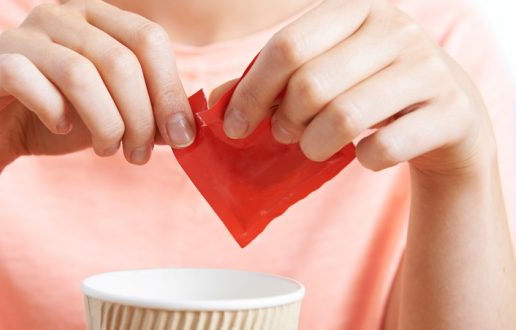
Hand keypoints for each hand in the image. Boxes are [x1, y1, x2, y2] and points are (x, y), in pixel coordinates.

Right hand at [0, 0, 194, 174]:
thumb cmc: (61, 118)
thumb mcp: (114, 115)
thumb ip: (148, 113)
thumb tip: (186, 128)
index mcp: (98, 19)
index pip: (149, 40)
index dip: (170, 90)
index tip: (181, 137)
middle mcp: (61, 16)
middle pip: (120, 60)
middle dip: (140, 116)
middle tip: (139, 155)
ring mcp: (21, 35)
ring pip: (79, 72)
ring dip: (105, 122)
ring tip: (108, 150)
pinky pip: (27, 80)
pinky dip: (54, 111)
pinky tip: (62, 129)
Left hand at [222, 0, 493, 177]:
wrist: (448, 113)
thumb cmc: (368, 89)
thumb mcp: (323, 74)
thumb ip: (270, 83)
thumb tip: (215, 104)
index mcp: (356, 9)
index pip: (287, 46)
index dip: (251, 91)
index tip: (234, 124)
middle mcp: (396, 29)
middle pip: (310, 85)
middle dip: (284, 121)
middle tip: (282, 134)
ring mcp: (428, 68)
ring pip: (343, 118)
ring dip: (314, 145)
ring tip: (313, 147)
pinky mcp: (450, 112)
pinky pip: (383, 148)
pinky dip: (363, 159)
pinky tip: (364, 153)